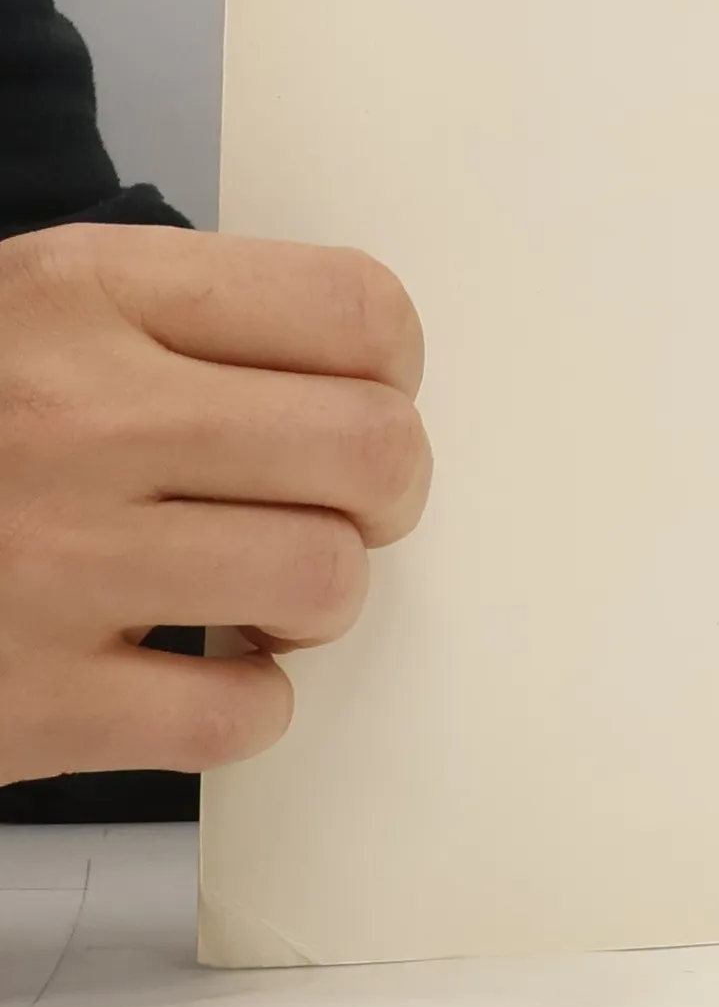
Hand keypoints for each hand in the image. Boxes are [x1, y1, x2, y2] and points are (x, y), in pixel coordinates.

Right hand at [0, 226, 430, 784]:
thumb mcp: (29, 318)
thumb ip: (186, 327)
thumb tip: (370, 379)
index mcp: (79, 293)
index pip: (355, 307)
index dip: (393, 368)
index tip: (358, 399)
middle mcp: (71, 416)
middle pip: (375, 448)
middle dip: (385, 491)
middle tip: (333, 507)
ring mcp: (47, 564)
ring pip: (328, 580)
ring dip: (316, 600)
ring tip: (251, 591)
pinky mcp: (30, 706)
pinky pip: (244, 713)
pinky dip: (245, 704)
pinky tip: (186, 669)